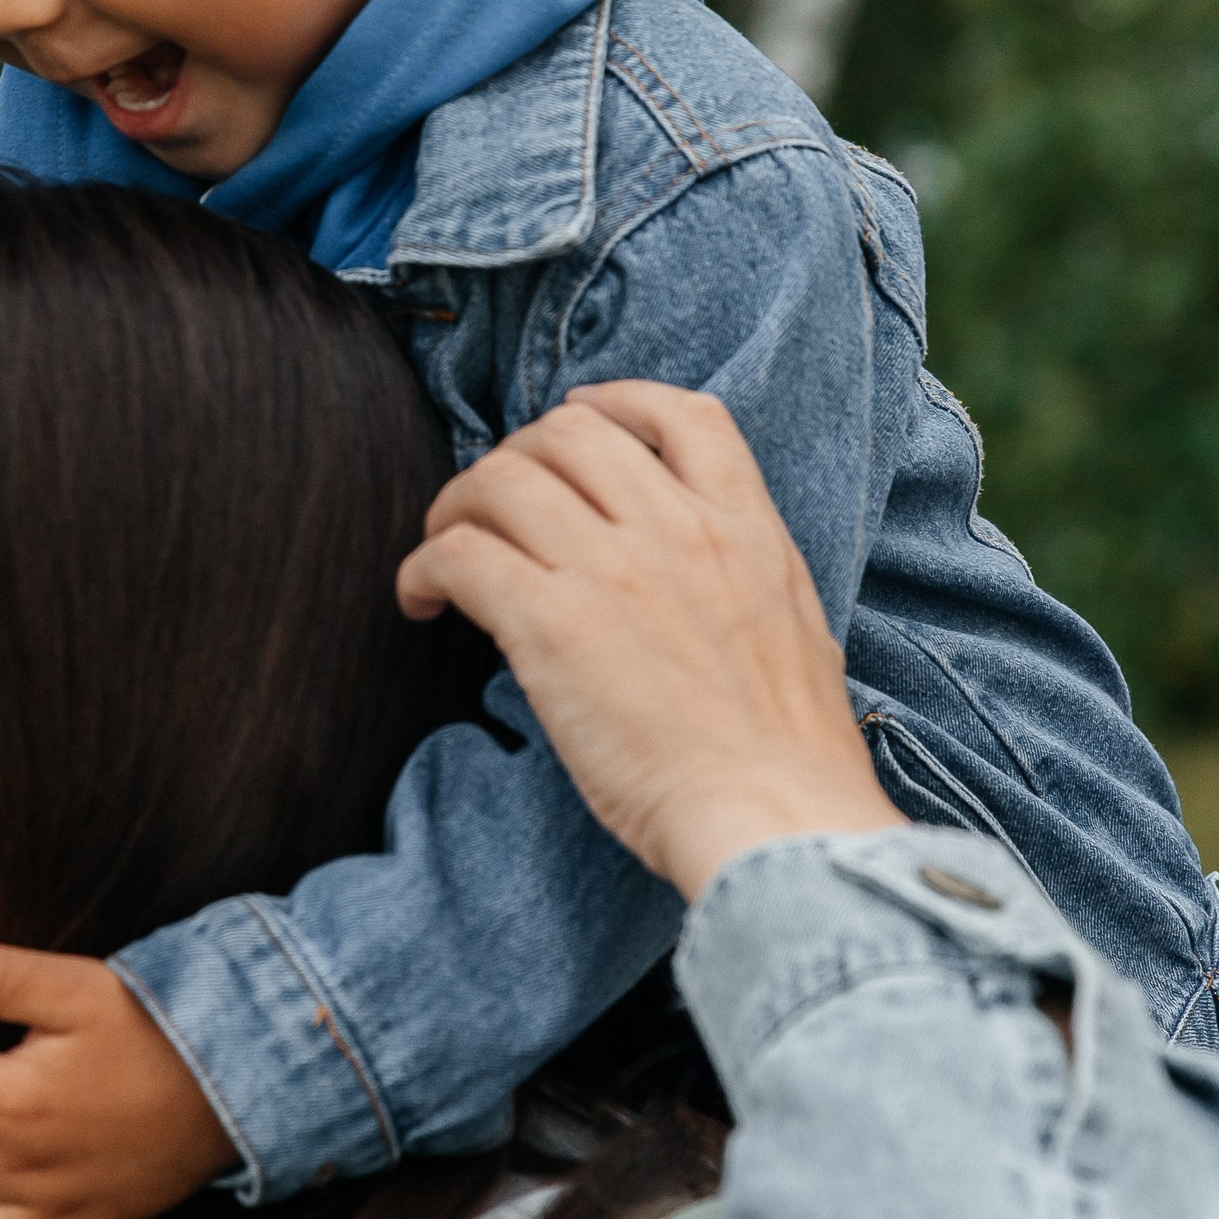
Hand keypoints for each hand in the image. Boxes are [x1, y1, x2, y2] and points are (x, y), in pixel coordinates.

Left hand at [396, 381, 894, 900]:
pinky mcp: (550, 623)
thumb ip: (741, 583)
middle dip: (517, 457)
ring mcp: (611, 569)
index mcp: (745, 529)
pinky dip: (424, 568)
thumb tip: (692, 588)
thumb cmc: (788, 758)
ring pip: (500, 479)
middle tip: (495, 510)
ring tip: (443, 553)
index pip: (685, 414)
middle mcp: (676, 529)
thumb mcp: (794, 630)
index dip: (618, 401)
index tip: (577, 415)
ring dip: (455, 508)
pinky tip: (423, 603)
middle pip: (568, 432)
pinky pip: (458, 554)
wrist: (775, 817)